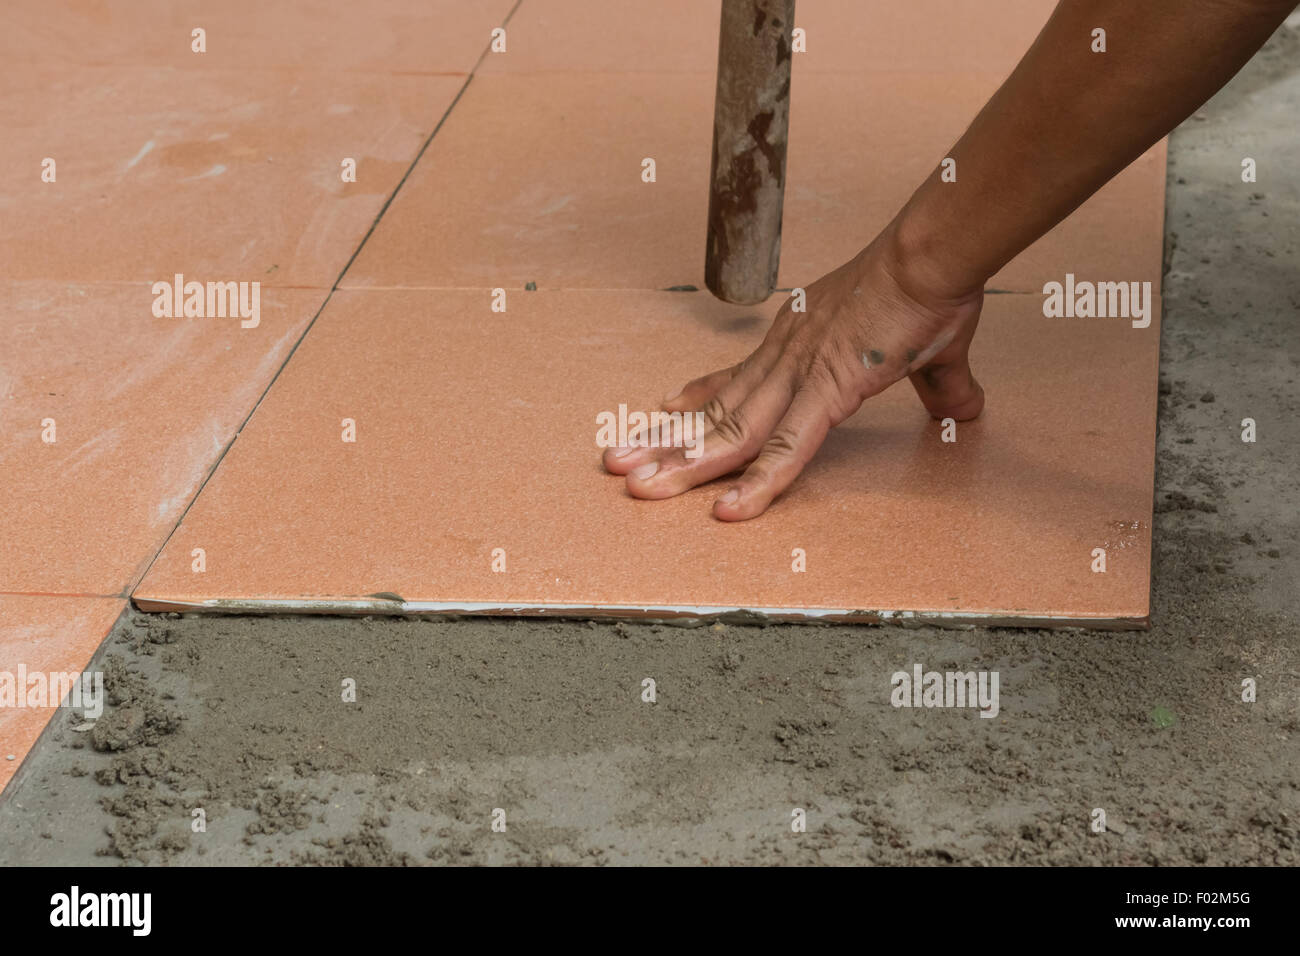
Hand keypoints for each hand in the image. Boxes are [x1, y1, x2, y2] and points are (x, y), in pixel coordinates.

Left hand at [602, 228, 985, 519]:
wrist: (932, 256)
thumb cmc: (928, 290)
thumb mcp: (930, 349)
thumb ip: (941, 384)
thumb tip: (966, 409)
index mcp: (800, 342)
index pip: (736, 378)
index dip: (695, 400)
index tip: (662, 414)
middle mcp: (784, 357)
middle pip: (715, 411)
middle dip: (664, 442)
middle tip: (618, 463)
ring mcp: (799, 374)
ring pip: (730, 433)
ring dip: (682, 464)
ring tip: (637, 487)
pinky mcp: (827, 391)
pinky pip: (785, 449)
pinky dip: (757, 483)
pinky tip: (729, 510)